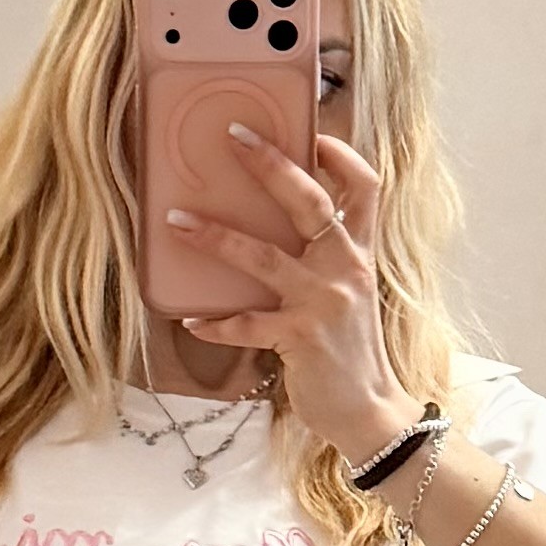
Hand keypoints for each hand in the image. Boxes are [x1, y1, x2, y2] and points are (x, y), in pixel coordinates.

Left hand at [164, 130, 414, 465]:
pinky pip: (246, 324)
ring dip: (216, 236)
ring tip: (177, 221)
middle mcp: (346, 268)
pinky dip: (215, 323)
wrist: (368, 411)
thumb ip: (326, 259)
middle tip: (233, 136)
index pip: (364, 187)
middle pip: (310, 201)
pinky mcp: (300, 339)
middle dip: (271, 164)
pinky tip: (191, 319)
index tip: (312, 134)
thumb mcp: (349, 294)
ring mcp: (323, 302)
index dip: (341, 155)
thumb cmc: (348, 350)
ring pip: (264, 257)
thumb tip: (278, 230)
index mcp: (360, 252)